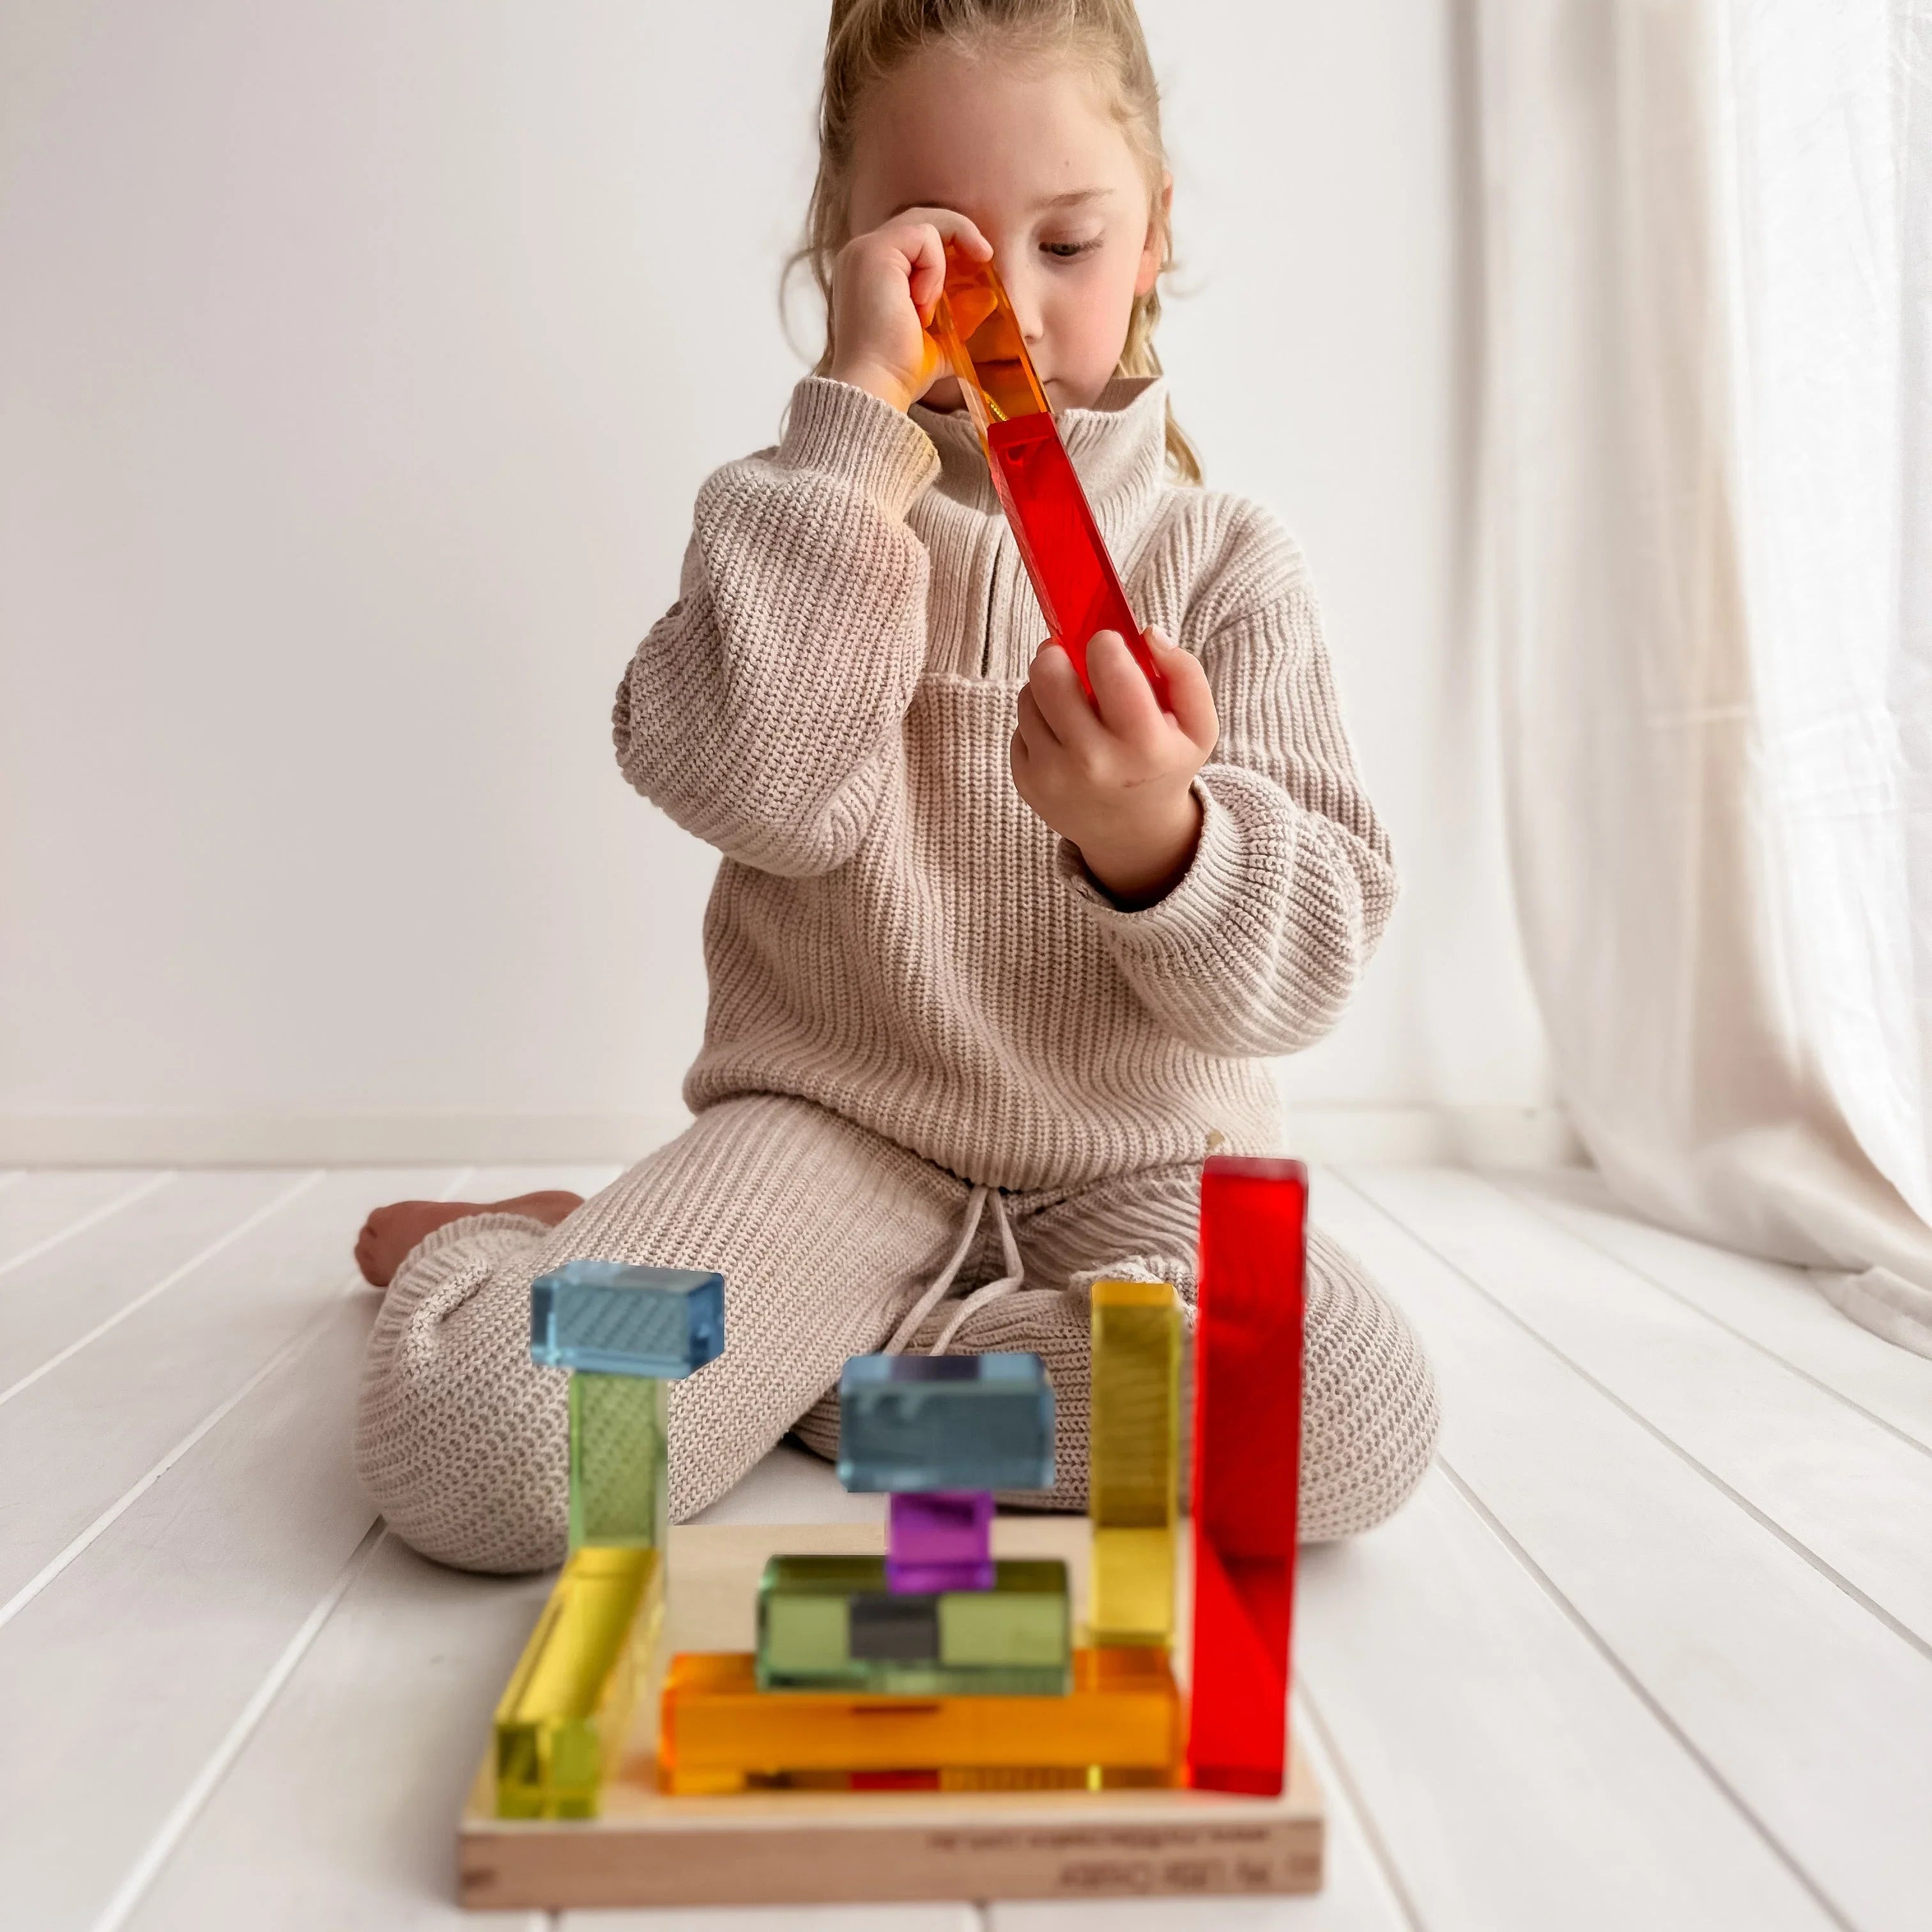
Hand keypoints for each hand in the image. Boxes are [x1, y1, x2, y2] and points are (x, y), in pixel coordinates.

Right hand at [827, 209, 991, 413]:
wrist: (877, 386)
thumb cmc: (900, 371)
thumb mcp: (940, 340)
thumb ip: (960, 318)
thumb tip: (988, 298)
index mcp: (871, 272)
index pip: (914, 237)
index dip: (948, 241)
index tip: (980, 261)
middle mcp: (862, 255)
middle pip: (918, 219)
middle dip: (957, 232)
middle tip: (985, 255)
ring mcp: (864, 251)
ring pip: (923, 224)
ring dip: (941, 263)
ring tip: (930, 308)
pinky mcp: (873, 252)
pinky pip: (922, 237)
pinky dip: (934, 268)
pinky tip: (922, 304)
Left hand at [1011, 629, 1217, 907]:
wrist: (1133, 832)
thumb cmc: (1165, 765)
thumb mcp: (1198, 726)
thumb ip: (1185, 672)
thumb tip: (1147, 633)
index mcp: (1143, 744)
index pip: (1110, 668)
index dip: (1103, 642)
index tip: (1106, 644)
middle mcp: (1093, 763)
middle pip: (1049, 675)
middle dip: (1058, 653)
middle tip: (1070, 656)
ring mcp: (1053, 776)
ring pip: (1029, 696)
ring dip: (1047, 685)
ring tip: (1073, 700)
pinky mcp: (1026, 782)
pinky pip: (1020, 725)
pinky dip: (1038, 718)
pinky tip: (1063, 732)